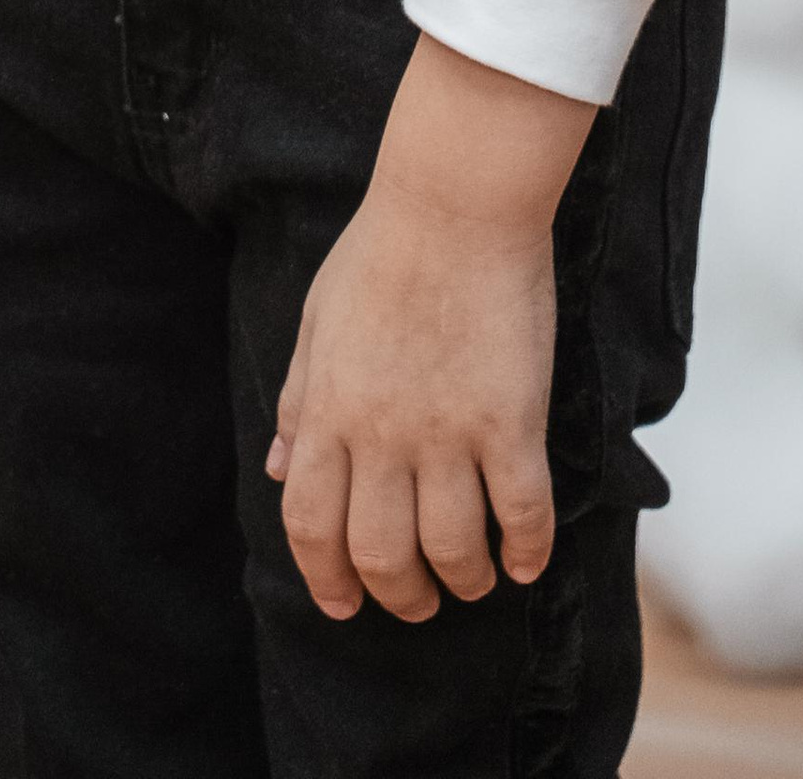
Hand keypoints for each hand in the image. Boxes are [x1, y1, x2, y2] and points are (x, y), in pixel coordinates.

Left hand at [267, 34, 594, 623]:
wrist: (456, 198)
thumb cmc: (381, 249)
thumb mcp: (317, 321)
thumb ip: (298, 400)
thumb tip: (275, 467)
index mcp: (329, 410)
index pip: (309, 524)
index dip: (323, 578)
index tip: (344, 604)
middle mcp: (382, 434)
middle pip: (380, 554)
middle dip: (398, 596)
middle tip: (417, 601)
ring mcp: (449, 430)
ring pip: (452, 550)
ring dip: (463, 582)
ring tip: (474, 582)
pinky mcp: (512, 419)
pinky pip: (523, 513)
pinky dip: (527, 551)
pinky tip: (526, 561)